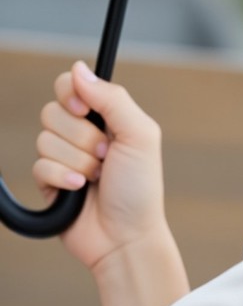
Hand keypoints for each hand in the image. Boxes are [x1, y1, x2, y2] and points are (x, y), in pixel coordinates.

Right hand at [33, 62, 165, 271]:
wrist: (126, 236)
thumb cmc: (141, 188)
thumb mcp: (140, 134)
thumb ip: (112, 98)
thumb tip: (78, 69)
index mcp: (106, 117)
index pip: (71, 85)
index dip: (71, 93)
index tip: (83, 109)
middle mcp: (83, 133)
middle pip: (53, 111)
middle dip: (81, 136)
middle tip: (105, 154)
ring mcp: (65, 157)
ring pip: (45, 139)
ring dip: (76, 160)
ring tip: (96, 177)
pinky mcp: (50, 181)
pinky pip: (39, 166)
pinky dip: (61, 177)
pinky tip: (79, 190)